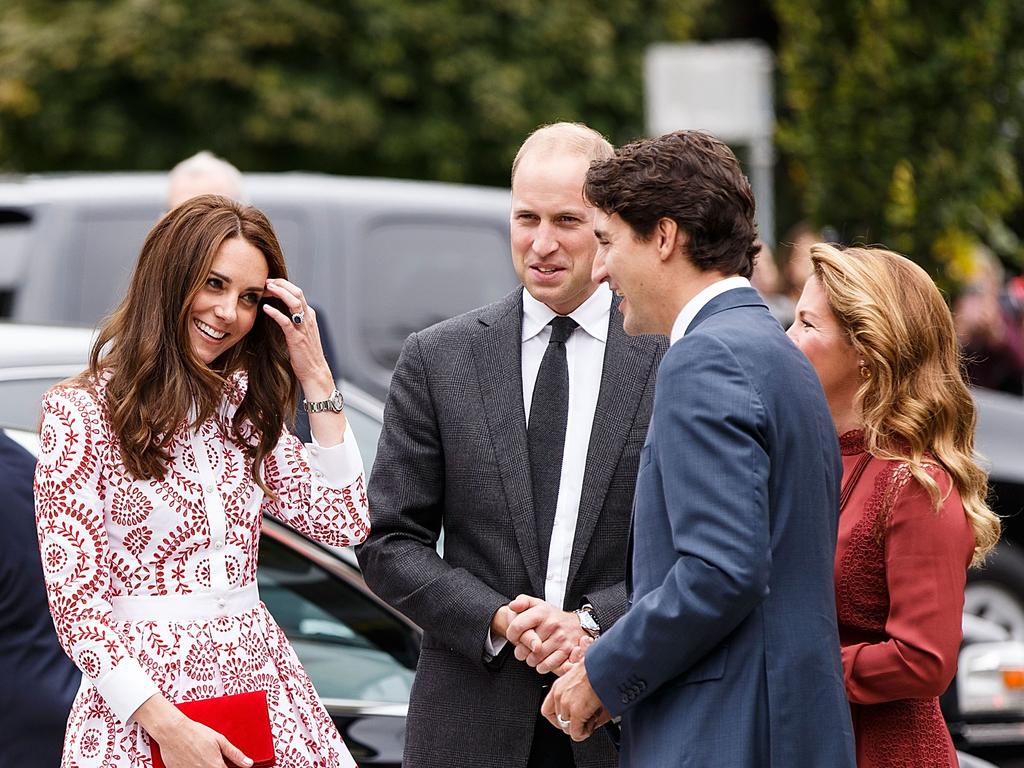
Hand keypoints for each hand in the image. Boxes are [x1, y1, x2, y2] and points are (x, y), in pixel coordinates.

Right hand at [133, 694, 252, 767]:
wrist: (173, 732)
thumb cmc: (195, 733)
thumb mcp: (220, 740)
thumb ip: (235, 754)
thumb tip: (248, 763)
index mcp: (215, 766)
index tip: (227, 765)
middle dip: (218, 767)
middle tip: (212, 758)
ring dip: (205, 767)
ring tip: (202, 757)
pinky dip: (194, 767)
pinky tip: (193, 760)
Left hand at [263, 278, 346, 445]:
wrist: (315, 372)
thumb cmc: (306, 355)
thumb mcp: (301, 333)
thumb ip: (294, 321)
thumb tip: (279, 311)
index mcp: (309, 316)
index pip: (298, 293)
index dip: (284, 285)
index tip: (270, 282)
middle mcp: (308, 318)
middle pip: (297, 292)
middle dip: (282, 284)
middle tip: (266, 280)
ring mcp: (304, 327)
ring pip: (294, 302)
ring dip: (280, 293)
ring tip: (267, 288)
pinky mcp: (297, 338)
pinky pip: (286, 321)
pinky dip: (276, 313)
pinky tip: (266, 309)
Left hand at [505, 594, 586, 674]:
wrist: (577, 625)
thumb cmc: (552, 617)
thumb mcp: (537, 604)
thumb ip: (522, 601)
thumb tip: (512, 606)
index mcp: (542, 612)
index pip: (517, 626)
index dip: (511, 634)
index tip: (514, 636)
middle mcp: (552, 624)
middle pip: (525, 646)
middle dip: (520, 650)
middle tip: (523, 647)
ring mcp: (561, 639)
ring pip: (534, 658)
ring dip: (530, 659)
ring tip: (533, 653)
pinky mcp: (567, 651)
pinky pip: (547, 666)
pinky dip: (542, 666)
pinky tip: (542, 659)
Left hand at [541, 659, 610, 741]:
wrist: (607, 665)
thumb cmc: (599, 668)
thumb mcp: (582, 678)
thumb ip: (576, 690)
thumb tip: (578, 703)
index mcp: (559, 686)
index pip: (548, 711)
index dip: (558, 719)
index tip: (568, 722)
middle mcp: (559, 695)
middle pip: (560, 721)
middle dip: (574, 724)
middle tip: (585, 719)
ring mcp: (566, 704)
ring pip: (568, 728)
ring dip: (580, 727)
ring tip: (591, 718)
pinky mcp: (577, 712)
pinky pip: (576, 733)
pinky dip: (584, 733)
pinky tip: (593, 724)